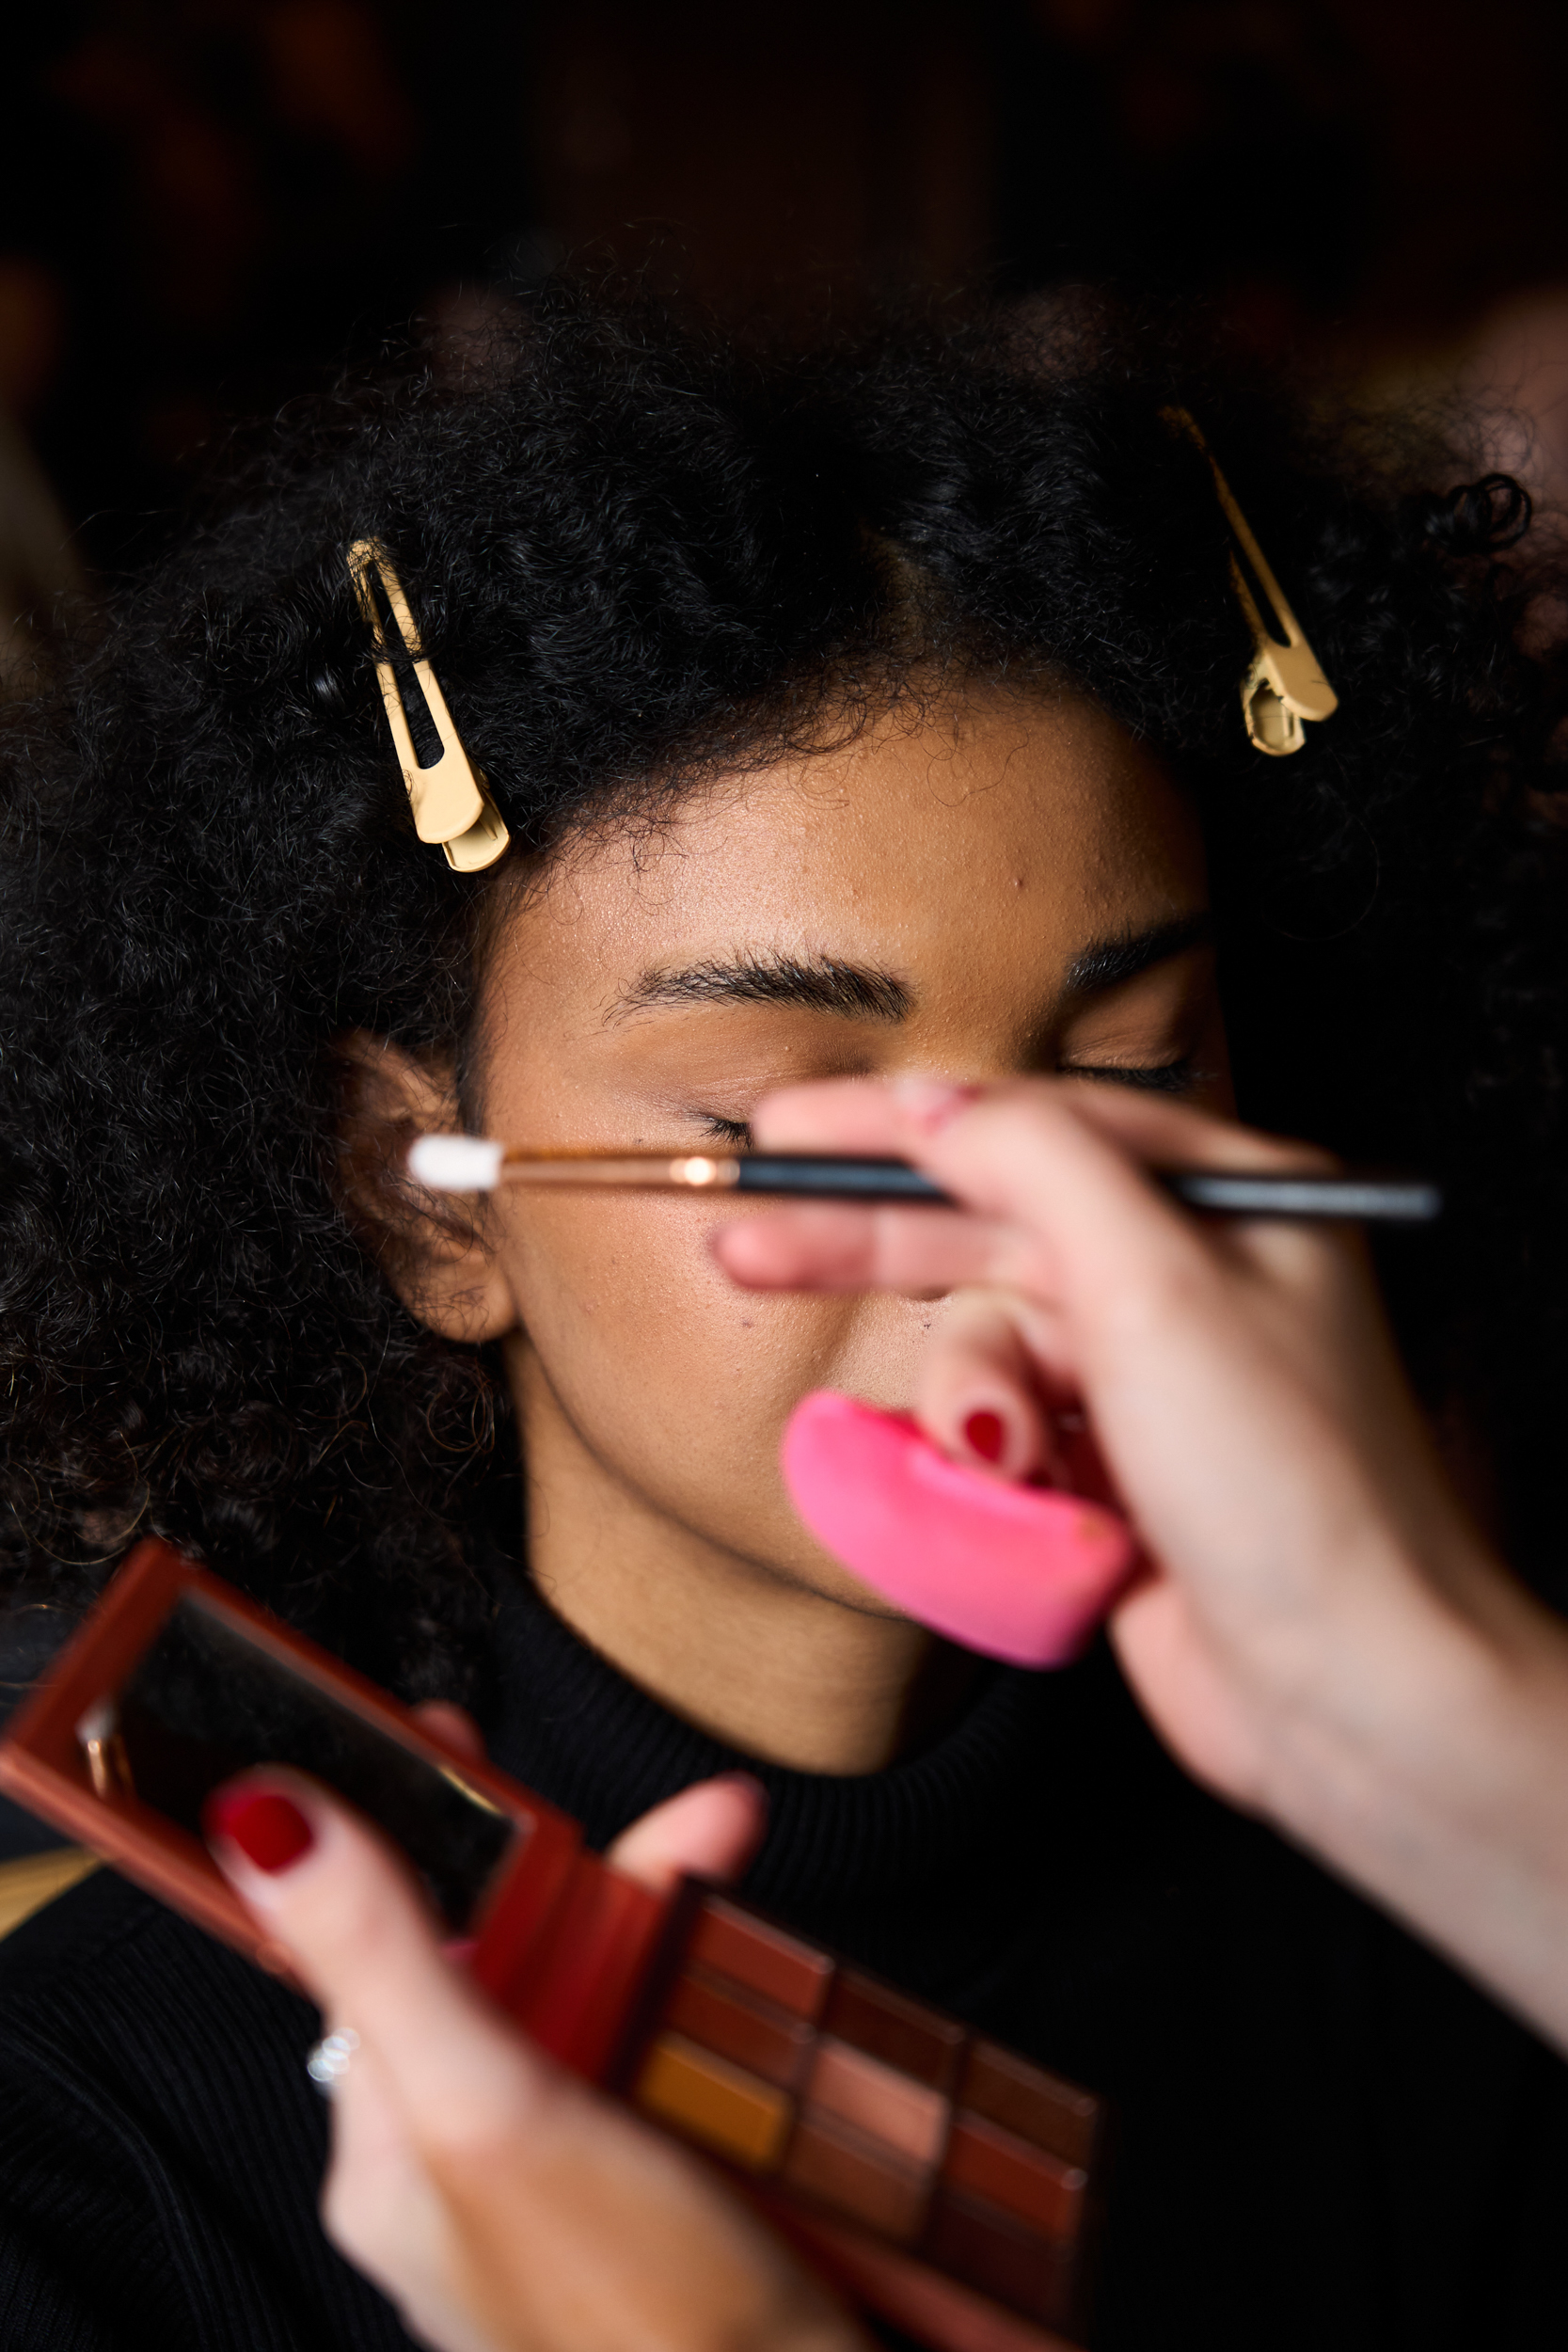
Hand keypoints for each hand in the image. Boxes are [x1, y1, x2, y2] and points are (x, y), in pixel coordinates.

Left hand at [210, 1766, 865, 2351]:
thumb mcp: (494, 2109)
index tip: (444, 1733)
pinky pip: (672, 2059)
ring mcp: (575, 2190)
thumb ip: (385, 1957)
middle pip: (506, 1964)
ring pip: (599, 1999)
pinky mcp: (673, 2205)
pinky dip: (714, 1993)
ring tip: (727, 1844)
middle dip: (587, 1866)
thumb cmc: (642, 2321)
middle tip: (667, 1809)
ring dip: (666, 1911)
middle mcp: (471, 2173)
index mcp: (393, 2155)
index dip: (402, 1834)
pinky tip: (758, 1970)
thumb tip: (261, 1817)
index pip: (371, 1951)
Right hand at [711, 1075, 1567, 2048]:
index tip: (787, 1131)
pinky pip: (994, 1438)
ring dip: (973, 1404)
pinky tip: (1014, 1500)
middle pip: (986, 1229)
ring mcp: (1146, 1381)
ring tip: (1007, 1461)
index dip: (899, 1122)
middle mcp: (1187, 1277)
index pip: (1032, 1125)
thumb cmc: (1291, 1484)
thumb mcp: (1157, 1284)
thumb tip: (931, 1103)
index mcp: (1226, 1200)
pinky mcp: (1110, 1473)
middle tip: (748, 1245)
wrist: (1345, 1691)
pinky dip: (987, 1469)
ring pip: (982, 1348)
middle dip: (870, 1244)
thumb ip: (1037, 1166)